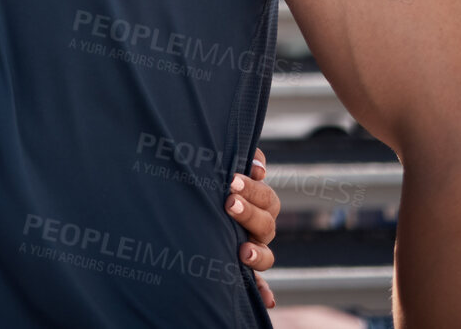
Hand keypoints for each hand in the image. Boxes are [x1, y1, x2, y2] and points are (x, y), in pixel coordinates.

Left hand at [224, 146, 279, 308]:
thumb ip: (246, 161)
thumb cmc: (213, 183)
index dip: (253, 188)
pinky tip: (268, 300)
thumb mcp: (227, 168)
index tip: (233, 178)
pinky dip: (263, 292)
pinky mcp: (243, 271)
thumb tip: (258, 167)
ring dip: (257, 254)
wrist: (192, 206)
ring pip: (266, 256)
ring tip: (242, 250)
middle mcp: (259, 230)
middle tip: (229, 202)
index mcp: (259, 205)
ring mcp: (252, 250)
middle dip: (249, 212)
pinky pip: (257, 284)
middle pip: (267, 224)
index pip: (265, 198)